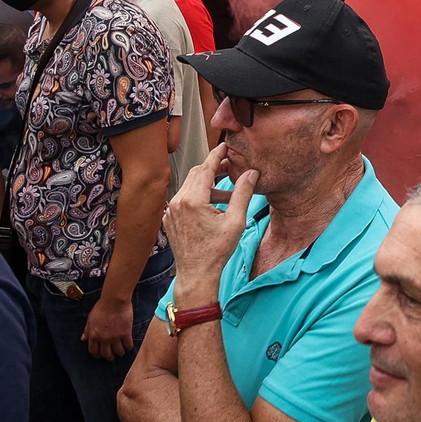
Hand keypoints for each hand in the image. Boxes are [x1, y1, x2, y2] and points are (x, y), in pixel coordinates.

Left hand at [82, 295, 133, 360]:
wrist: (114, 300)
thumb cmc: (101, 307)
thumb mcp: (90, 318)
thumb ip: (87, 330)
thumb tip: (83, 339)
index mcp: (94, 335)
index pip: (94, 351)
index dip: (97, 355)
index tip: (100, 355)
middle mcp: (104, 339)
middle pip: (106, 354)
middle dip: (109, 357)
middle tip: (111, 356)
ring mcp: (116, 337)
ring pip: (118, 352)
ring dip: (119, 353)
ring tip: (120, 351)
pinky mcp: (126, 333)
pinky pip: (128, 345)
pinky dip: (128, 347)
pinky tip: (128, 345)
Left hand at [164, 143, 256, 304]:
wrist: (196, 274)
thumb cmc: (216, 252)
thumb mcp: (235, 221)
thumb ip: (243, 194)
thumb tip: (251, 174)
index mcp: (193, 200)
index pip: (206, 168)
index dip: (217, 155)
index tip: (226, 146)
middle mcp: (178, 202)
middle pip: (197, 174)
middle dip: (213, 169)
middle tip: (230, 167)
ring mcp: (171, 210)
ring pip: (190, 186)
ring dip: (208, 185)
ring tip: (228, 193)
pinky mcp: (169, 218)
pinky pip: (184, 199)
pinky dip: (198, 197)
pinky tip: (213, 206)